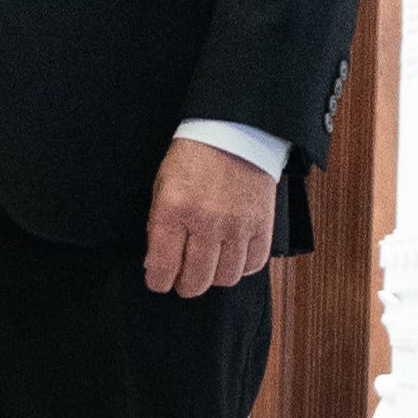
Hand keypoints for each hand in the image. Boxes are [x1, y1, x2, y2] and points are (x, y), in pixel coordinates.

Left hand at [142, 138, 276, 297]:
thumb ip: (158, 226)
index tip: (159, 281)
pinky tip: (232, 256)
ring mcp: (237, 225)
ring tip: (209, 265)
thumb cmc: (195, 157)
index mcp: (174, 209)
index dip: (158, 281)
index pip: (162, 267)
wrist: (234, 131)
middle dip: (185, 286)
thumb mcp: (162, 185)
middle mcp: (206, 221)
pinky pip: (252, 265)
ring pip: (225, 279)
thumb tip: (156, 264)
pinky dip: (241, 266)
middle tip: (183, 279)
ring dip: (214, 277)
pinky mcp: (262, 224)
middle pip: (195, 280)